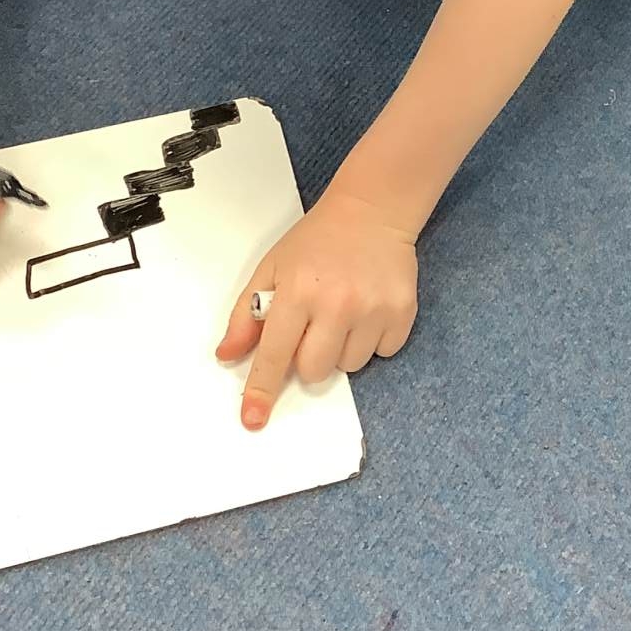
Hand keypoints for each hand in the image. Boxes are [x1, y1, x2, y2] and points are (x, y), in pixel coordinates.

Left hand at [217, 188, 417, 428]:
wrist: (372, 211)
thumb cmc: (317, 241)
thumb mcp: (272, 269)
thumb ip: (247, 315)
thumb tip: (227, 355)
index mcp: (298, 291)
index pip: (274, 353)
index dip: (261, 389)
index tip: (253, 419)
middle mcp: (337, 303)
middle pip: (314, 370)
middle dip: (309, 357)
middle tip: (315, 323)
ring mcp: (373, 309)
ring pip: (349, 366)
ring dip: (342, 348)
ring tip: (344, 310)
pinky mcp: (402, 312)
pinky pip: (383, 354)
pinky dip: (373, 340)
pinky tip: (368, 309)